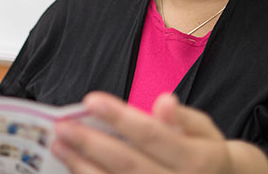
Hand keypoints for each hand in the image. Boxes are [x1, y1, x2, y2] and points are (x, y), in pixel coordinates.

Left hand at [51, 92, 267, 173]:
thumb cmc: (208, 155)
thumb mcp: (205, 131)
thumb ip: (183, 118)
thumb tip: (163, 102)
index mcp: (198, 160)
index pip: (153, 135)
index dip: (121, 117)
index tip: (91, 99)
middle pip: (128, 164)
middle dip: (91, 144)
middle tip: (62, 126)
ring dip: (82, 166)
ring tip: (59, 146)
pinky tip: (73, 167)